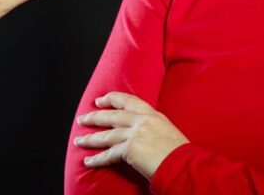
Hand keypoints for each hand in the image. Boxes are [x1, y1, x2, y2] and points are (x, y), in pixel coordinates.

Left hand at [73, 92, 187, 179]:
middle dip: (94, 116)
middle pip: (112, 116)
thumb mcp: (169, 133)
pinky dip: (97, 159)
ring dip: (90, 138)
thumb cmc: (181, 154)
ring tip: (78, 140)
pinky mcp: (130, 149)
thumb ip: (154, 130)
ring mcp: (135, 134)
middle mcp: (142, 121)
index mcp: (153, 115)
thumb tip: (145, 137)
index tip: (100, 100)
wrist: (184, 164)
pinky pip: (109, 154)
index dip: (112, 99)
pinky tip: (88, 161)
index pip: (128, 101)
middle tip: (82, 118)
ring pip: (106, 135)